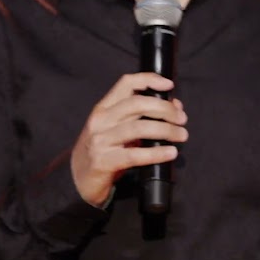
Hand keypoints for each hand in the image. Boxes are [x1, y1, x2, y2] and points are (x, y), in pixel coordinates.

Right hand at [70, 73, 187, 207]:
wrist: (77, 180)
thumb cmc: (103, 151)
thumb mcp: (117, 130)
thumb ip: (141, 117)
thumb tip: (174, 107)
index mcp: (103, 108)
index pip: (126, 84)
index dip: (149, 79)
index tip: (169, 84)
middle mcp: (100, 121)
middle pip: (137, 104)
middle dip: (164, 109)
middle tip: (182, 119)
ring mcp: (100, 141)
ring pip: (138, 128)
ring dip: (165, 130)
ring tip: (181, 135)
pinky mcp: (104, 162)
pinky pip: (135, 155)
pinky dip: (156, 153)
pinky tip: (170, 153)